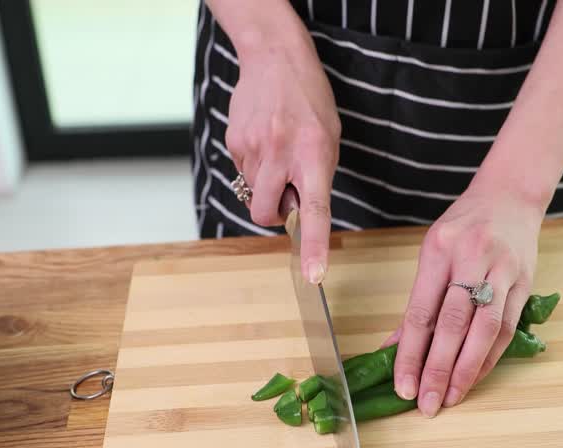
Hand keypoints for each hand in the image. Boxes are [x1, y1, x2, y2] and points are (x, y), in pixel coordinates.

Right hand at [226, 38, 339, 283]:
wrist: (275, 58)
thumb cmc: (309, 102)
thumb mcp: (329, 139)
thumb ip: (316, 177)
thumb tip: (297, 212)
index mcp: (314, 155)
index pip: (315, 210)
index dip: (314, 245)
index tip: (314, 274)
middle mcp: (282, 154)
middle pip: (266, 213)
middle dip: (273, 214)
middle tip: (285, 191)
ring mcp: (253, 148)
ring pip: (253, 193)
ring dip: (266, 183)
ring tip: (278, 150)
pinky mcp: (234, 142)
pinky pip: (242, 172)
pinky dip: (254, 165)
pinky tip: (264, 139)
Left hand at [391, 186, 542, 416]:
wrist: (510, 196)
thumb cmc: (464, 227)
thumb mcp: (432, 252)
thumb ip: (418, 301)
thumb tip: (394, 347)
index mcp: (439, 250)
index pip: (421, 312)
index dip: (410, 354)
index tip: (402, 386)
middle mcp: (472, 258)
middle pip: (453, 324)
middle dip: (438, 369)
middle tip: (427, 403)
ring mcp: (502, 270)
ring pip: (484, 329)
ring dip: (467, 369)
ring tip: (452, 397)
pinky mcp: (524, 283)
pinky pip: (507, 327)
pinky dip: (490, 357)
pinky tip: (475, 377)